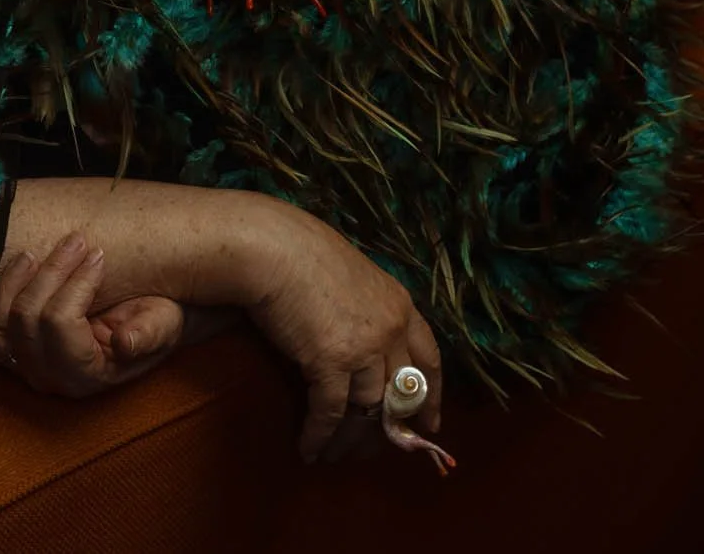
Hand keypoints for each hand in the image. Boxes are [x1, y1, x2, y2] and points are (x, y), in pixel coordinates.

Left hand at [0, 230, 189, 395]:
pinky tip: (19, 263)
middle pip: (27, 317)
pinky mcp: (10, 345)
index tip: (99, 255)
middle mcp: (48, 375)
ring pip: (0, 319)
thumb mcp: (164, 326)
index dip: (77, 284)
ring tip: (40, 252)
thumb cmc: (155, 322)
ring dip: (17, 278)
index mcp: (86, 375)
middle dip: (52, 271)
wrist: (144, 324)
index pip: (60, 325)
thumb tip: (124, 343)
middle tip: (78, 240)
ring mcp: (23, 362)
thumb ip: (148, 336)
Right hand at [244, 208, 444, 462]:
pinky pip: (330, 412)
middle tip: (381, 451)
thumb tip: (357, 335)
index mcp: (401, 305)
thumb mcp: (351, 276)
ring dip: (351, 440)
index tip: (430, 423)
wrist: (272, 247)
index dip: (431, 396)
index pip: (430, 360)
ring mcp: (364, 348)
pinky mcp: (331, 363)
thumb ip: (365, 307)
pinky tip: (310, 450)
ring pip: (368, 410)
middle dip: (392, 428)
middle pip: (401, 393)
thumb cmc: (302, 251)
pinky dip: (320, 435)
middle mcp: (391, 330)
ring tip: (336, 457)